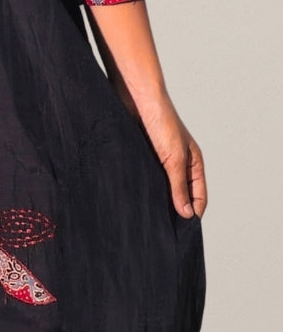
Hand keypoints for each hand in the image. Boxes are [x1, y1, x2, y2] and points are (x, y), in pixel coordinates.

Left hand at [87, 0, 206, 219]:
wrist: (135, 98)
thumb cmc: (161, 122)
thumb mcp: (173, 158)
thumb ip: (178, 186)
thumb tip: (187, 214)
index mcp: (193, 163)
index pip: (198, 197)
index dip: (192, 213)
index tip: (179, 233)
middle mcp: (178, 163)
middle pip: (179, 195)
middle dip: (173, 211)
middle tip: (161, 231)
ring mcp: (159, 161)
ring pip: (160, 189)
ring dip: (155, 201)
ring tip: (145, 219)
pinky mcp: (141, 157)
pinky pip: (143, 179)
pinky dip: (141, 190)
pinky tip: (133, 201)